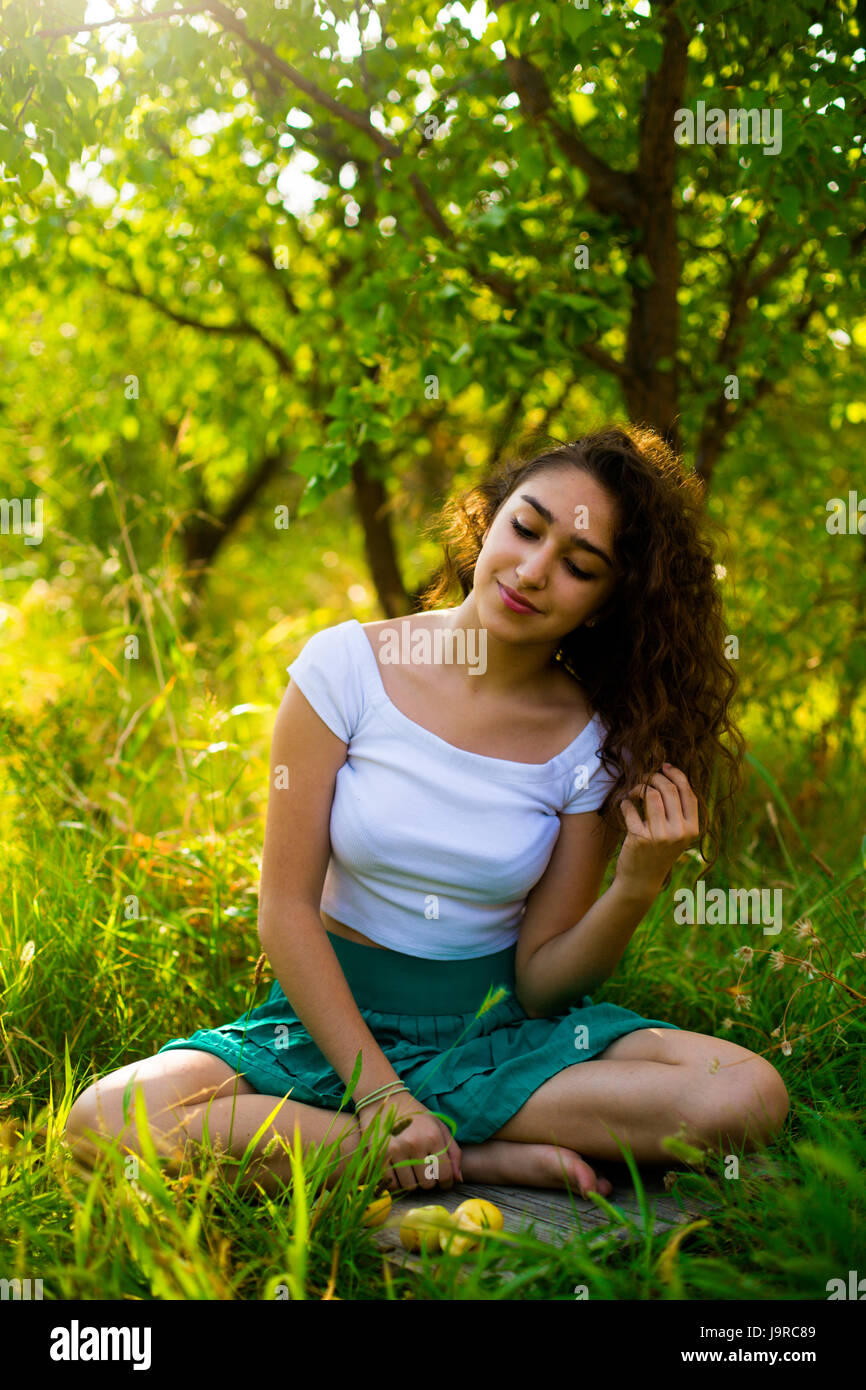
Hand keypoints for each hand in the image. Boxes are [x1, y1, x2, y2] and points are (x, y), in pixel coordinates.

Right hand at [356, 1089, 462, 1192]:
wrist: (385, 1099)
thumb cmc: (416, 1115)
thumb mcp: (439, 1126)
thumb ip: (453, 1152)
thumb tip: (458, 1179)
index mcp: (433, 1136)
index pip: (445, 1174)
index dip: (446, 1183)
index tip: (443, 1182)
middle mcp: (415, 1143)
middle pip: (427, 1183)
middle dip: (428, 1181)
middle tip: (424, 1173)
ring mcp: (396, 1150)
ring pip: (409, 1186)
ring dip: (412, 1183)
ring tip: (411, 1170)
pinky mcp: (379, 1155)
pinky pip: (391, 1183)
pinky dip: (396, 1182)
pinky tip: (398, 1171)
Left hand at [614, 763, 699, 895]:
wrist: (641, 881)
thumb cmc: (659, 853)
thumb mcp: (677, 835)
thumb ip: (678, 811)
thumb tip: (670, 775)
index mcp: (693, 829)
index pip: (688, 793)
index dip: (676, 775)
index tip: (664, 766)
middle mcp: (679, 832)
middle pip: (668, 789)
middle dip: (653, 777)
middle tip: (643, 777)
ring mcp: (660, 836)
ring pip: (650, 795)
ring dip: (638, 787)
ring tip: (632, 792)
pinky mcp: (640, 838)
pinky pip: (631, 809)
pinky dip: (625, 803)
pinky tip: (624, 805)